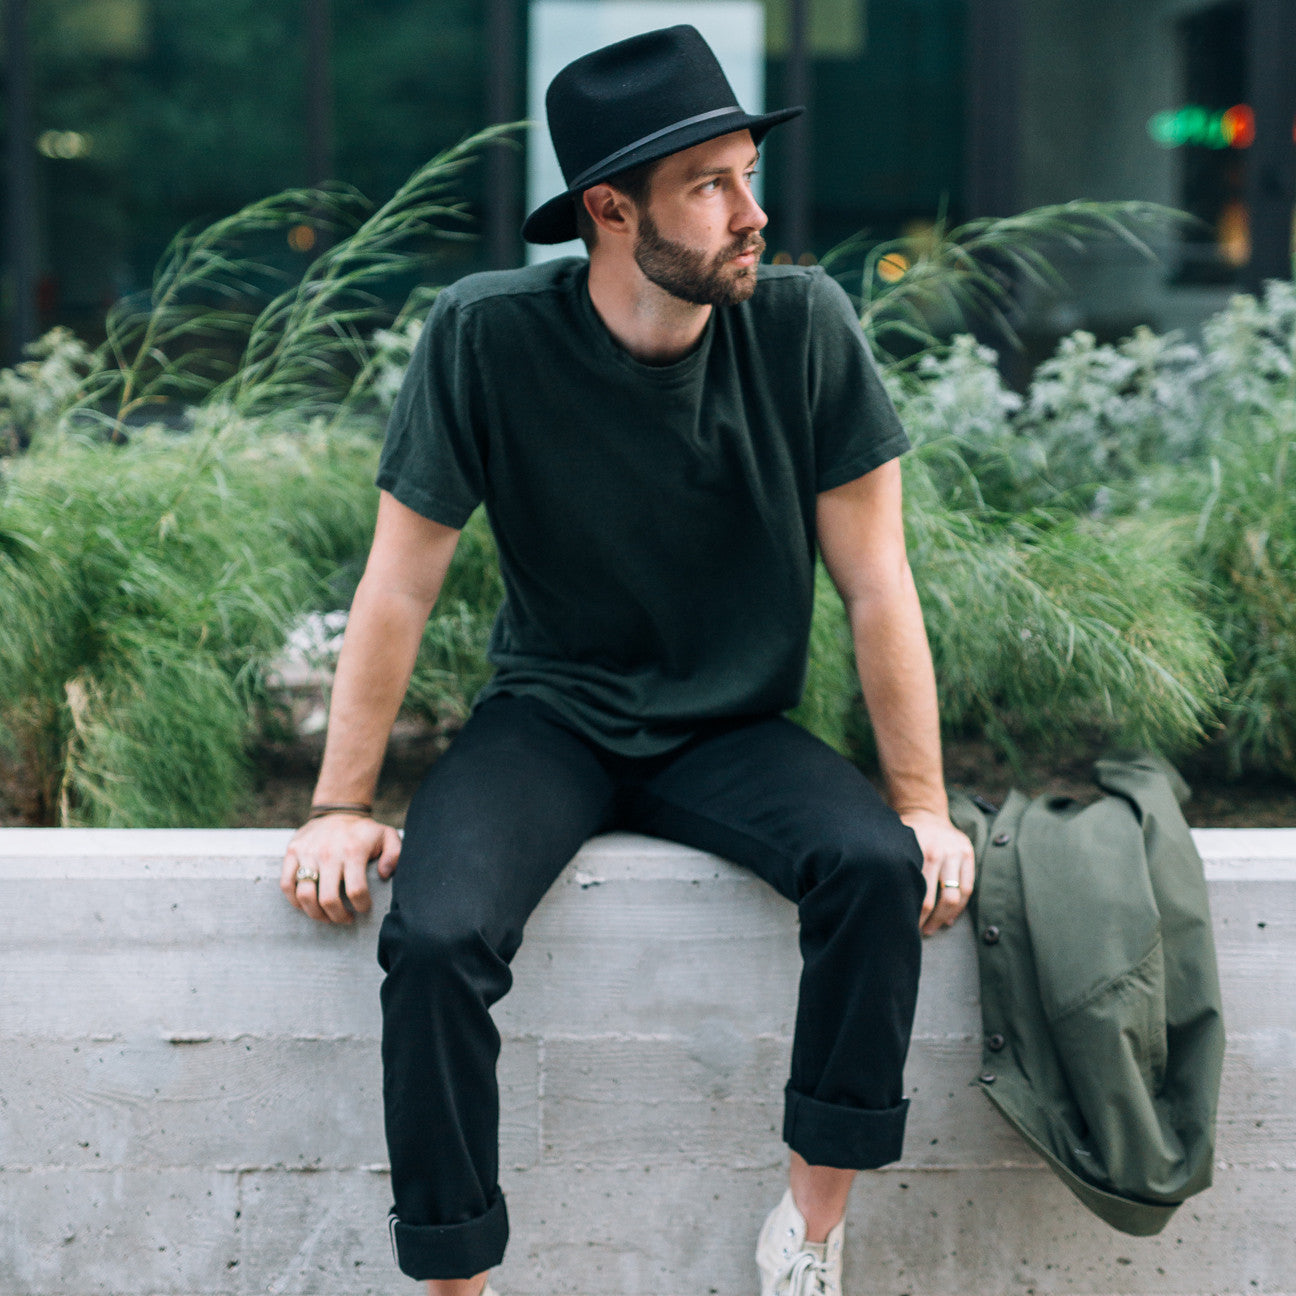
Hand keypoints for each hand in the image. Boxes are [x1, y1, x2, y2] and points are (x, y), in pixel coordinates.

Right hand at [280, 814, 401, 923]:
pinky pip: (286, 884)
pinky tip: (307, 906)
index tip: (363, 909)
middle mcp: (329, 853)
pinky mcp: (292, 852)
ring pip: (304, 895)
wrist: (338, 811)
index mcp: (353, 851)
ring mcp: (308, 852)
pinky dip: (294, 901)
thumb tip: (386, 874)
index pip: (356, 890)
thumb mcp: (388, 836)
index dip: (361, 906)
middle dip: (338, 916)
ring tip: (327, 917)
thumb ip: (395, 854)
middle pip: (328, 898)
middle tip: (346, 919)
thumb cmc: (365, 832)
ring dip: (316, 914)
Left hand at [899, 808, 974, 936]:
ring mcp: (956, 853)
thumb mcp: (896, 846)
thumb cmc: (904, 835)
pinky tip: (949, 919)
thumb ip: (895, 867)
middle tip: (918, 932)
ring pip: (955, 896)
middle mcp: (939, 852)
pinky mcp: (968, 854)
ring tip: (933, 928)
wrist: (925, 811)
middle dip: (928, 919)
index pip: (917, 890)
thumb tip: (884, 901)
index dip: (911, 912)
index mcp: (919, 851)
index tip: (904, 924)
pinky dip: (959, 907)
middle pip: (937, 897)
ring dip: (944, 917)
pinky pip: (968, 888)